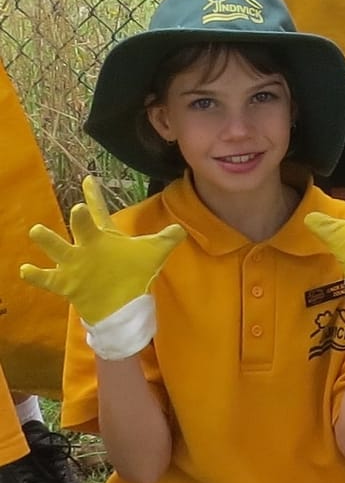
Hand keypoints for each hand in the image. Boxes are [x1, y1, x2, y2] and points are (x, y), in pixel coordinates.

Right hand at [23, 176, 183, 356]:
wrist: (121, 304)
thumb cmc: (133, 275)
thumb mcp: (151, 254)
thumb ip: (166, 239)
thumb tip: (182, 228)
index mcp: (104, 237)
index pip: (99, 211)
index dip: (94, 195)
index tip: (89, 178)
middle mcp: (87, 247)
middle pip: (82, 227)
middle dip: (81, 219)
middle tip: (80, 210)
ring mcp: (75, 264)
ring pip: (58, 248)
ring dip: (49, 241)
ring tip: (38, 231)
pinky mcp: (67, 283)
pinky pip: (48, 278)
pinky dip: (36, 275)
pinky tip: (25, 268)